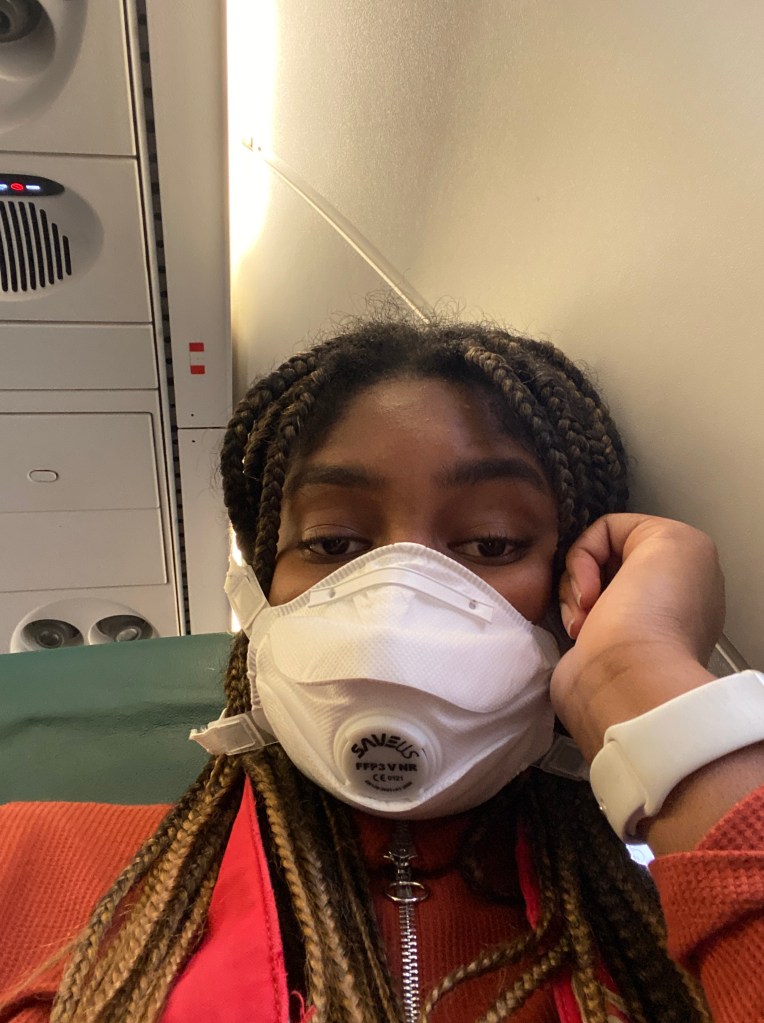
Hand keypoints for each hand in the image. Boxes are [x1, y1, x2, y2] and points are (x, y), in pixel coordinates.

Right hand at [551, 513, 724, 760]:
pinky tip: (577, 634)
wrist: (625, 680)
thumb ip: (641, 528)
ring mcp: (629, 617)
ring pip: (578, 579)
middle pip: (596, 555)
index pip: (618, 530)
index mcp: (684, 566)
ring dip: (573, 595)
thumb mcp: (668, 540)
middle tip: (589, 600)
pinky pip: (571, 607)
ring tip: (582, 623)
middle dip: (582, 572)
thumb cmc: (649, 613)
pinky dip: (570, 615)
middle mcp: (660, 589)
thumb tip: (607, 555)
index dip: (597, 546)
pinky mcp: (601, 641)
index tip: (600, 576)